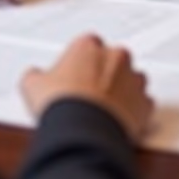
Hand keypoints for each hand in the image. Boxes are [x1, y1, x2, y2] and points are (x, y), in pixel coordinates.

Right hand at [21, 33, 152, 140]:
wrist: (83, 133)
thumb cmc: (62, 105)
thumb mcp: (33, 85)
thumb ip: (36, 75)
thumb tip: (33, 78)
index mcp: (89, 45)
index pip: (87, 45)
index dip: (78, 62)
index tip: (72, 75)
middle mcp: (116, 56)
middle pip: (113, 59)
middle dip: (103, 73)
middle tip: (87, 92)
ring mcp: (133, 79)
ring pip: (132, 79)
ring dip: (122, 90)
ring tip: (104, 108)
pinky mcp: (145, 104)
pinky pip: (143, 104)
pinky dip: (134, 111)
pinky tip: (119, 120)